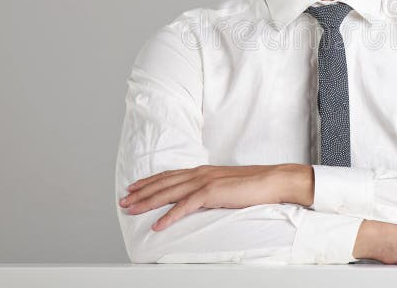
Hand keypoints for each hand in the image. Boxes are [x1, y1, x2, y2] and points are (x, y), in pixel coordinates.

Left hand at [118, 165, 284, 230]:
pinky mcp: (213, 193)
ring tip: (132, 210)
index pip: (170, 175)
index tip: (134, 188)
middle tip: (124, 200)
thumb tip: (198, 199)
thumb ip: (210, 189)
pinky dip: (170, 216)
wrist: (273, 180)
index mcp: (204, 171)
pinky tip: (158, 225)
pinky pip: (186, 206)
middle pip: (164, 183)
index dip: (150, 181)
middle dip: (142, 192)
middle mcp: (201, 173)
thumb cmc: (254, 185)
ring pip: (169, 192)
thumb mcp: (226, 185)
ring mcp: (206, 181)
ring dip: (148, 202)